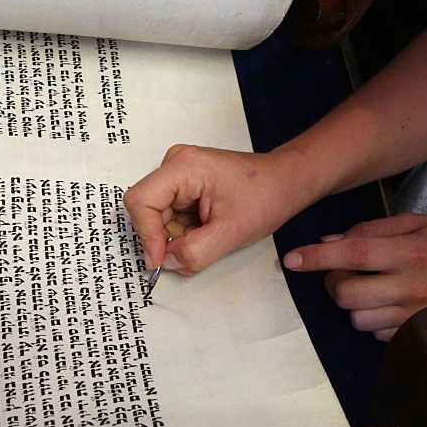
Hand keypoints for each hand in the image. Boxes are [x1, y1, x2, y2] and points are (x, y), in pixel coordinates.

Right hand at [124, 144, 312, 273]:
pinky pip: (169, 215)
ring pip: (158, 217)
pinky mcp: (183, 184)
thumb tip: (166, 263)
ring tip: (210, 237)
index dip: (147, 235)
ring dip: (178, 237)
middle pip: (148, 211)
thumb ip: (194, 252)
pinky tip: (207, 230)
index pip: (141, 202)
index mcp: (183, 166)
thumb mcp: (231, 233)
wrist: (286, 181)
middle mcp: (175, 164)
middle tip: (195, 252)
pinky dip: (184, 231)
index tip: (161, 261)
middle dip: (167, 239)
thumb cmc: (266, 197)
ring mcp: (178, 173)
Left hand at [284, 213, 426, 340]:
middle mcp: (413, 287)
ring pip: (356, 318)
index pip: (354, 254)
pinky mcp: (418, 334)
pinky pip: (375, 333)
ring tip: (369, 288)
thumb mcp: (417, 223)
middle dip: (334, 282)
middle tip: (343, 272)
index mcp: (412, 252)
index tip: (291, 258)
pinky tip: (386, 303)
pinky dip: (372, 319)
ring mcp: (415, 315)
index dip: (317, 257)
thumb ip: (371, 231)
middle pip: (346, 294)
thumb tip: (328, 241)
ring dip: (352, 303)